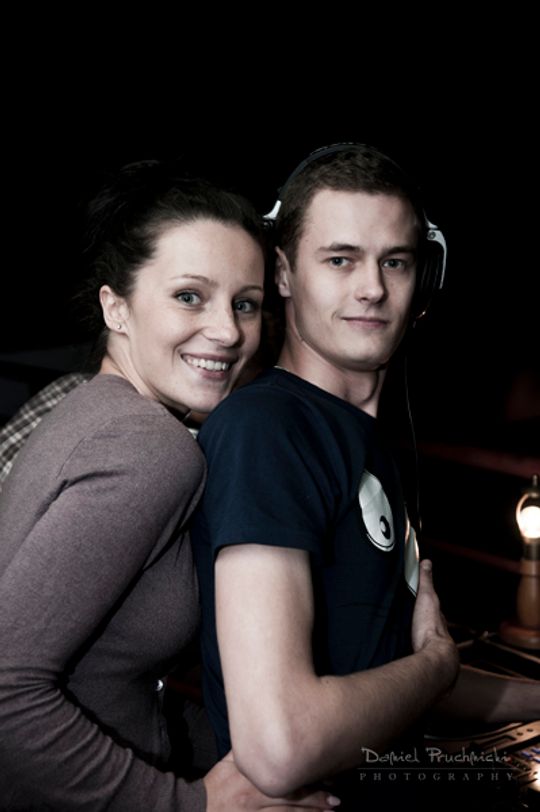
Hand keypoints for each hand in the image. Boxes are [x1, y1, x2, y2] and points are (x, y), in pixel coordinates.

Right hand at [204, 751, 339, 810]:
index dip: (306, 775)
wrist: (197, 808)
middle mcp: (254, 795)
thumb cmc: (216, 784)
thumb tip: (264, 726)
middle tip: (336, 799)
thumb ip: (248, 747)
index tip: (325, 772)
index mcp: (251, 774)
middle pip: (290, 797)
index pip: (283, 773)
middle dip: (315, 799)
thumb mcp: (229, 760)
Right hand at [411, 560, 458, 690]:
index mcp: (437, 619)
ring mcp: (429, 649)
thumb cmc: (431, 628)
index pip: (432, 609)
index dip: (425, 604)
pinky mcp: (420, 661)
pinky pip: (414, 653)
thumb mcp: (427, 598)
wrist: (433, 658)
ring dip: (413, 638)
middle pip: (426, 626)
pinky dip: (408, 651)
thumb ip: (426, 581)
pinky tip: (400, 653)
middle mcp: (436, 635)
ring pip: (421, 641)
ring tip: (399, 635)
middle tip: (405, 617)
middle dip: (418, 622)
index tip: (416, 598)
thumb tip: (426, 562)